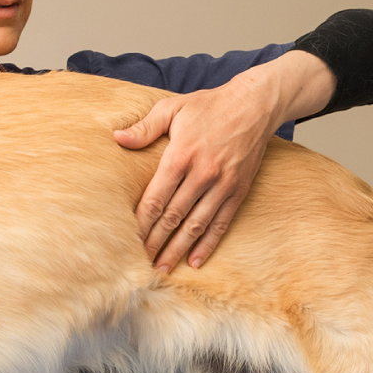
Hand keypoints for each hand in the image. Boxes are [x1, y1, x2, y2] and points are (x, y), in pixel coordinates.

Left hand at [114, 76, 276, 272]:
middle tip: (140, 264)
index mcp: (181, 156)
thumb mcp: (172, 108)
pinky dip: (207, 244)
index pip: (156, 198)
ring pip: (196, 225)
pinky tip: (195, 261)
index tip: (128, 240)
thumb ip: (145, 127)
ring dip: (178, 249)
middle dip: (156, 242)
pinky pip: (221, 223)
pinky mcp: (238, 190)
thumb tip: (117, 138)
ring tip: (162, 268)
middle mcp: (202, 174)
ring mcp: (223, 184)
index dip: (141, 223)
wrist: (255, 104)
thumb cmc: (208, 106)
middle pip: (174, 217)